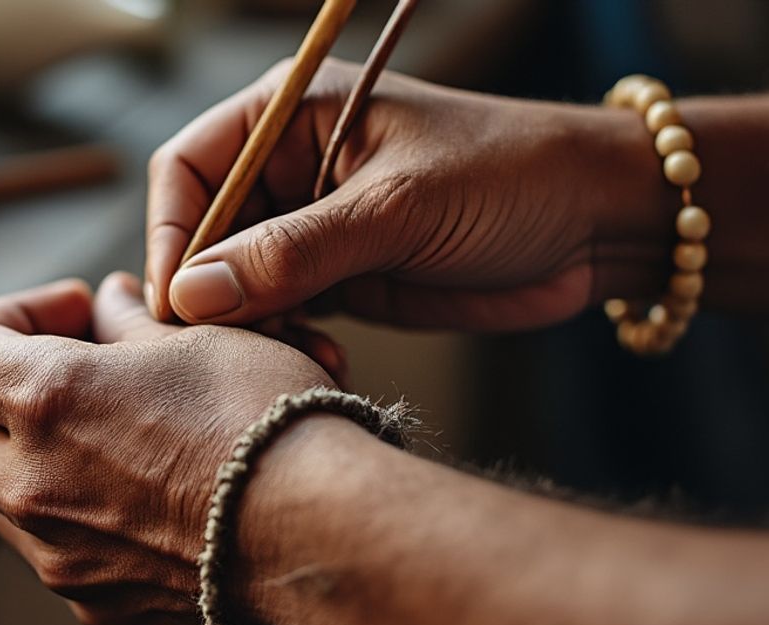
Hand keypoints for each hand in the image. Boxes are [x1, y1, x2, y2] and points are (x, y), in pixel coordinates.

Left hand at [0, 272, 332, 624]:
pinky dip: (76, 519)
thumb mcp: (200, 340)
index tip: (65, 317)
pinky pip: (55, 555)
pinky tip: (144, 499)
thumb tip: (106, 306)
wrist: (324, 537)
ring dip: (29, 461)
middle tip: (64, 377)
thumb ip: (129, 323)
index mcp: (46, 400)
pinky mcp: (95, 607)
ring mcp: (58, 557)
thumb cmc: (268, 423)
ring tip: (111, 438)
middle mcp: (32, 486)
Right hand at [145, 58, 666, 330]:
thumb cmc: (508, 178)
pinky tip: (321, 364)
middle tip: (236, 345)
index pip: (189, 168)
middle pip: (203, 235)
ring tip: (294, 355)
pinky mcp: (341, 279)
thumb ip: (293, 251)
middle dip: (211, 294)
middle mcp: (291, 171)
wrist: (597, 222)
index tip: (177, 301)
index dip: (170, 234)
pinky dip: (287, 345)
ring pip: (238, 286)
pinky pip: (283, 317)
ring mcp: (313, 229)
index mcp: (291, 116)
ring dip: (252, 329)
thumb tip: (190, 293)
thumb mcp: (397, 208)